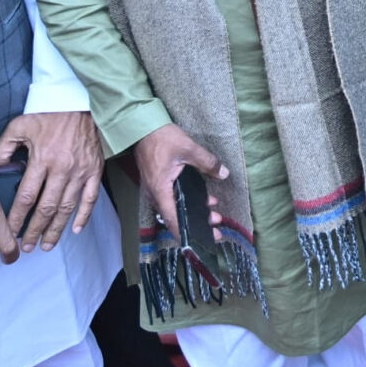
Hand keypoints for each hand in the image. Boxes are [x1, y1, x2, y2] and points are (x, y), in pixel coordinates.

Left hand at [0, 111, 102, 253]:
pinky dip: (84, 216)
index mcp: (42, 159)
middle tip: (27, 247)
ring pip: (68, 208)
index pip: (27, 196)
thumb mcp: (20, 125)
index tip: (11, 231)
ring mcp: (81, 172)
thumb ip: (4, 147)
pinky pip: (90, 198)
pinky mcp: (95, 170)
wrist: (80, 103)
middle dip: (35, 231)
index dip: (17, 217)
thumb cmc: (50, 114)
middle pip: (47, 208)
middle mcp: (62, 169)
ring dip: (56, 229)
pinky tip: (76, 229)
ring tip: (47, 245)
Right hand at [131, 124, 225, 242]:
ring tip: (214, 213)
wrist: (142, 126)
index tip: (203, 240)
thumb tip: (223, 173)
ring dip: (194, 212)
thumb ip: (207, 162)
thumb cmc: (161, 138)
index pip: (173, 220)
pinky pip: (172, 199)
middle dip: (197, 223)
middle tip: (217, 225)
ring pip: (175, 208)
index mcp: (160, 191)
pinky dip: (187, 202)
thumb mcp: (188, 148)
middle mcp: (155, 194)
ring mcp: (155, 189)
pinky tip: (203, 197)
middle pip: (175, 217)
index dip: (188, 233)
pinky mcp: (158, 183)